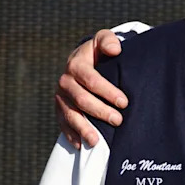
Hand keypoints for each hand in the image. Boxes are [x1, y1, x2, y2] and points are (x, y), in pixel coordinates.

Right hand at [55, 29, 126, 147]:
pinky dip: (72, 135)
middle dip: (100, 111)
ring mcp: (61, 97)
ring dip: (83, 128)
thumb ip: (108, 41)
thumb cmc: (98, 52)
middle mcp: (65, 82)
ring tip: (96, 141)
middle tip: (118, 120)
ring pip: (70, 115)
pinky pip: (63, 124)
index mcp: (76, 65)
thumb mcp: (103, 40)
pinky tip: (81, 144)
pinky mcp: (60, 109)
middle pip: (81, 100)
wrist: (83, 61)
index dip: (107, 92)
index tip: (124, 102)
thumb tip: (115, 50)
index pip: (91, 80)